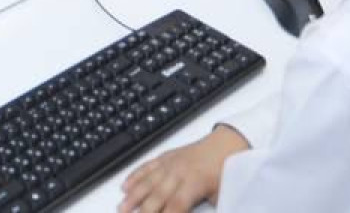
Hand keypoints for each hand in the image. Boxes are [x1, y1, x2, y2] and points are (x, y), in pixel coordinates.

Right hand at [119, 125, 249, 211]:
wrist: (228, 143)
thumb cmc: (227, 169)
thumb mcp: (223, 194)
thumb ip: (210, 209)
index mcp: (195, 182)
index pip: (176, 205)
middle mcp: (179, 171)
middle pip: (157, 195)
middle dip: (143, 210)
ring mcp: (171, 163)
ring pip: (148, 180)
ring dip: (133, 195)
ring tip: (121, 208)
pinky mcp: (167, 157)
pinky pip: (147, 166)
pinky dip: (135, 176)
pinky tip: (125, 186)